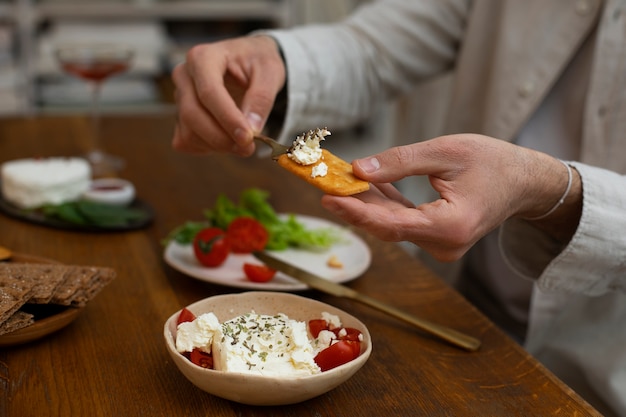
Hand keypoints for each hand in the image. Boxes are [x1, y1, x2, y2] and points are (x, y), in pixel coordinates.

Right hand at [172, 36, 285, 155]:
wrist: (249, 63)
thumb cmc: (257, 62)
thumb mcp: (270, 71)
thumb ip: (262, 98)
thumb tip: (252, 129)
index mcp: (203, 57)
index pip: (209, 92)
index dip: (228, 119)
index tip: (247, 138)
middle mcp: (184, 76)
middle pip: (193, 114)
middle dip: (222, 137)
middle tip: (249, 147)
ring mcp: (178, 98)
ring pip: (189, 132)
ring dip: (218, 145)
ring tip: (243, 142)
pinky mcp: (179, 117)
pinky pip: (187, 141)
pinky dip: (209, 147)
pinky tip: (227, 138)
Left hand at [321, 134, 580, 261]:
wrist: (523, 183)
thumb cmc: (493, 163)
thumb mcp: (446, 151)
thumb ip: (400, 162)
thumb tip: (358, 170)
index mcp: (451, 226)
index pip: (392, 223)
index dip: (357, 211)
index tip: (328, 198)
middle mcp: (444, 244)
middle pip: (387, 226)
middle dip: (354, 204)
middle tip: (324, 183)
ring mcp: (441, 245)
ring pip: (392, 224)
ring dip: (367, 203)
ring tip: (340, 179)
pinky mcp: (437, 239)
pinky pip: (403, 222)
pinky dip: (385, 204)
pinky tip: (368, 184)